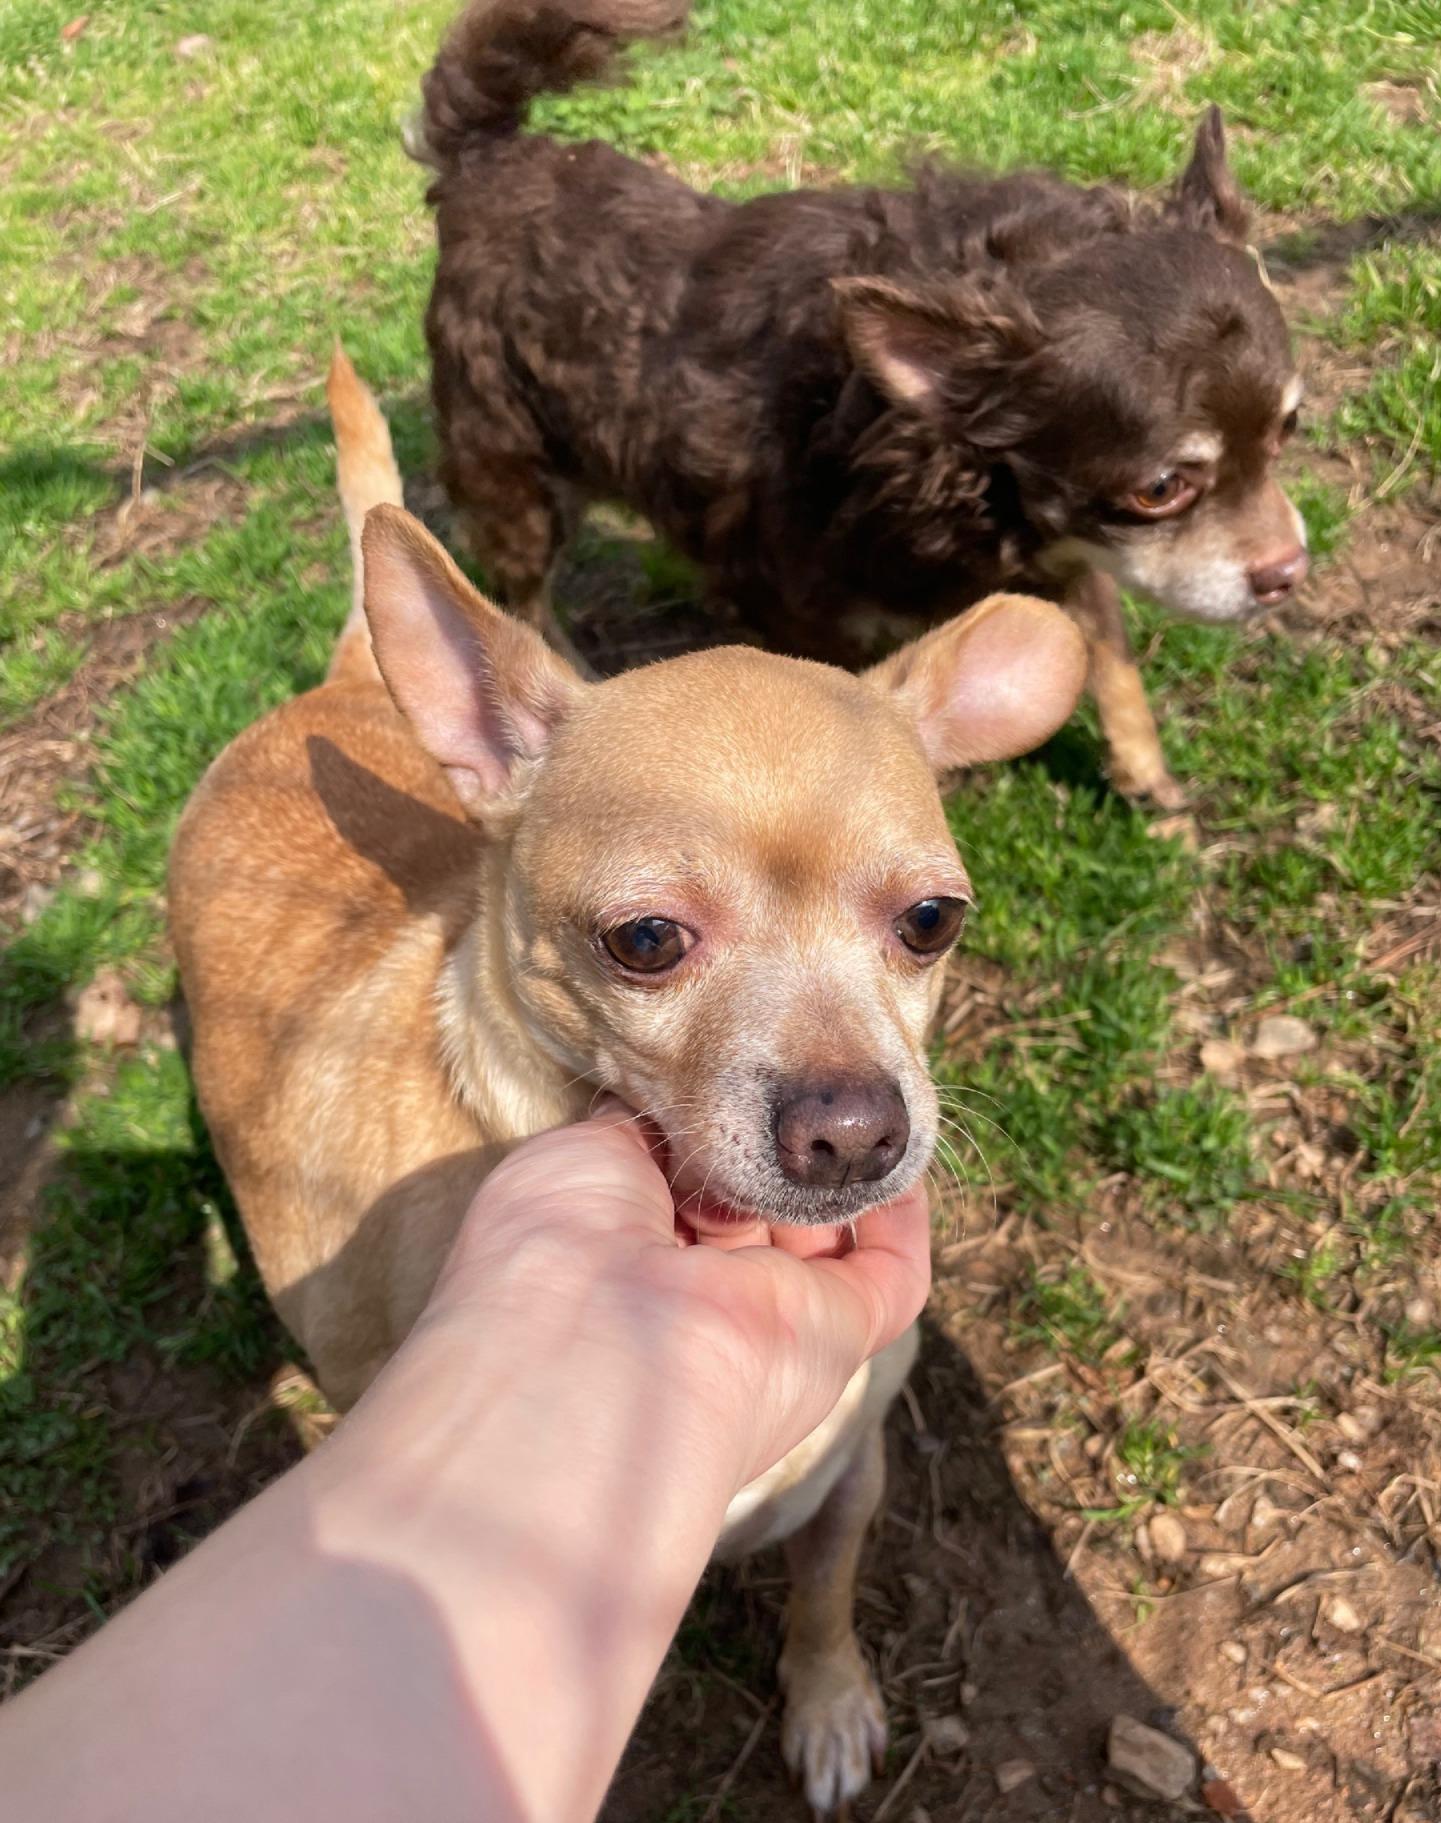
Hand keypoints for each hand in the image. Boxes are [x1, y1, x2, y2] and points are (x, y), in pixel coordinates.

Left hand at [418, 1104, 931, 1492]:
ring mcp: (774, 1325)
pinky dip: (901, 1215)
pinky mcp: (841, 1337)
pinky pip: (894, 1274)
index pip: (682, 1204)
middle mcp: (700, 1303)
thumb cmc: (560, 1245)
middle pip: (758, 1219)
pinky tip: (896, 1152)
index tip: (722, 1082)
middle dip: (771, 1155)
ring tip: (838, 1111)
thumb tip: (654, 1100)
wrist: (594, 1339)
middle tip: (781, 1094)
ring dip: (837, 1177)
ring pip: (826, 1245)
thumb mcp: (580, 1158)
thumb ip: (630, 1132)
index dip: (707, 1144)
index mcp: (628, 1267)